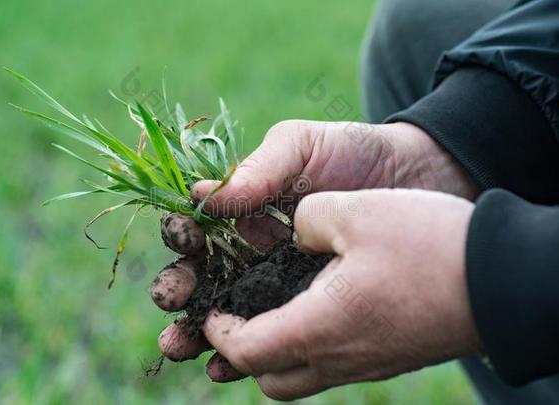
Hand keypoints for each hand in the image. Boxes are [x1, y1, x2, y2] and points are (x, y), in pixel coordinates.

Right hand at [152, 120, 476, 378]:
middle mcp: (255, 248)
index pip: (201, 226)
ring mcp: (279, 280)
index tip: (183, 241)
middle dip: (181, 290)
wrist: (420, 177)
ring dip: (199, 331)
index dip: (183, 236)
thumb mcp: (302, 146)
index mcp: (246, 208)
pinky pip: (273, 333)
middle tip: (172, 303)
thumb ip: (257, 169)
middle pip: (205, 275)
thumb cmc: (356, 152)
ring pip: (230, 310)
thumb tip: (201, 197)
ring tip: (182, 345)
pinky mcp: (310, 305)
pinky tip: (225, 368)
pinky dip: (247, 352)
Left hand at [201, 189, 481, 399]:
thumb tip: (297, 231)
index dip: (218, 331)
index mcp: (320, 325)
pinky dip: (308, 345)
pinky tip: (314, 308)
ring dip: (274, 352)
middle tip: (233, 316)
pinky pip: (333, 364)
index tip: (210, 307)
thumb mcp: (355, 212)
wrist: (503, 277)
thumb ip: (307, 219)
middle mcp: (340, 356)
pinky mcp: (388, 357)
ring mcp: (368, 362)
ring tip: (267, 313)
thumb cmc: (428, 245)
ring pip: (301, 376)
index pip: (246, 349)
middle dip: (240, 353)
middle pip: (269, 377)